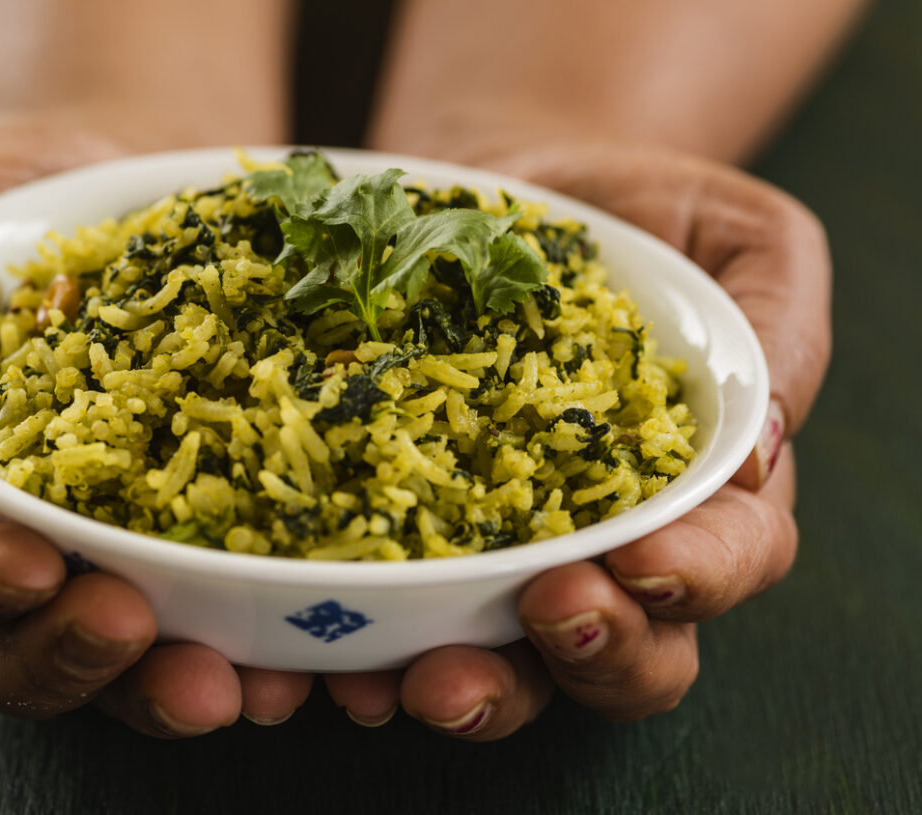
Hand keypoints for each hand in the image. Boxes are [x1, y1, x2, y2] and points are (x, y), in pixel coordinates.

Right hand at [0, 111, 313, 734]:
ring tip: (250, 681)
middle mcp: (9, 529)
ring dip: (181, 676)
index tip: (32, 570)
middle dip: (79, 655)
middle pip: (19, 639)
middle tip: (141, 636)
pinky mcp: (202, 516)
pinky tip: (309, 633)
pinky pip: (228, 586)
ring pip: (129, 644)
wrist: (95, 173)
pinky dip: (263, 623)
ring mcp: (113, 532)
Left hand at [326, 144, 830, 737]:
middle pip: (632, 648)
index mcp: (705, 488)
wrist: (503, 191)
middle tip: (546, 613)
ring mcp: (506, 555)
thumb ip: (775, 327)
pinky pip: (401, 619)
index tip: (640, 561)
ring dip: (478, 688)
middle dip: (596, 651)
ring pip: (516, 664)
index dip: (698, 576)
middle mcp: (611, 544)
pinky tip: (337, 666)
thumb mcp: (739, 235)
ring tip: (424, 680)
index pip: (730, 558)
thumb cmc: (637, 214)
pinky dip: (373, 654)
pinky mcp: (416, 543)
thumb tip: (761, 447)